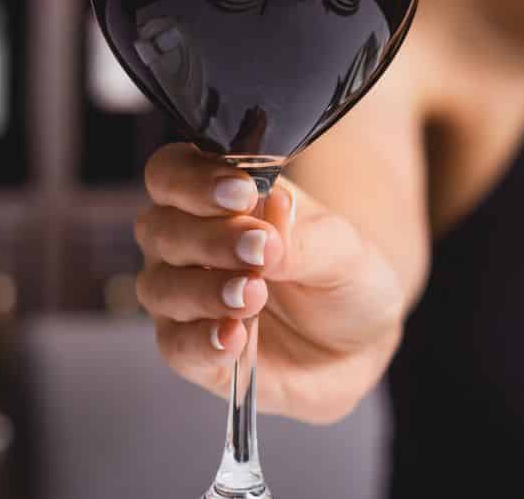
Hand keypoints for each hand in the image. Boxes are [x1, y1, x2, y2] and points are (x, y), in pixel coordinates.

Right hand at [134, 143, 406, 423]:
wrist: (363, 341)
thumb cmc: (344, 276)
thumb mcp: (342, 249)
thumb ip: (301, 239)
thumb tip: (264, 233)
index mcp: (215, 198)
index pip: (172, 173)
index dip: (194, 181)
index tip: (241, 194)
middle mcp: (187, 243)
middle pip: (161, 229)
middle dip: (209, 238)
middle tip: (257, 248)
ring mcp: (183, 298)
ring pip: (161, 288)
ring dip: (205, 290)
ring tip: (254, 294)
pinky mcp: (192, 350)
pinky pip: (176, 346)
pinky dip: (202, 340)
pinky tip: (234, 337)